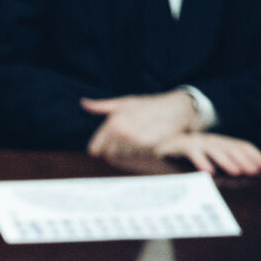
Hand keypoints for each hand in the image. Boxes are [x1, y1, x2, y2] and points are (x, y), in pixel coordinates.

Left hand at [82, 90, 197, 158]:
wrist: (177, 108)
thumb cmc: (148, 105)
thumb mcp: (124, 103)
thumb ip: (102, 106)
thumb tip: (83, 103)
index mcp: (112, 122)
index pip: (94, 149)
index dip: (101, 149)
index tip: (111, 145)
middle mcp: (121, 130)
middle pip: (108, 156)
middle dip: (116, 151)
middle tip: (128, 142)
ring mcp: (134, 139)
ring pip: (122, 158)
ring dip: (129, 154)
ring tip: (138, 141)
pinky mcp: (148, 145)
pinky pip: (136, 158)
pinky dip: (140, 154)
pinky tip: (146, 145)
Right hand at [154, 132, 260, 176]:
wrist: (156, 143)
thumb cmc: (182, 156)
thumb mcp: (205, 158)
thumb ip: (219, 163)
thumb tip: (243, 174)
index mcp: (218, 142)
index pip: (241, 145)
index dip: (255, 154)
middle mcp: (210, 140)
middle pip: (231, 148)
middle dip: (244, 160)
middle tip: (255, 171)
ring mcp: (196, 141)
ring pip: (215, 150)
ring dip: (227, 161)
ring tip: (237, 172)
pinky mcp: (181, 146)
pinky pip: (193, 153)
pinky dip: (201, 162)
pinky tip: (208, 172)